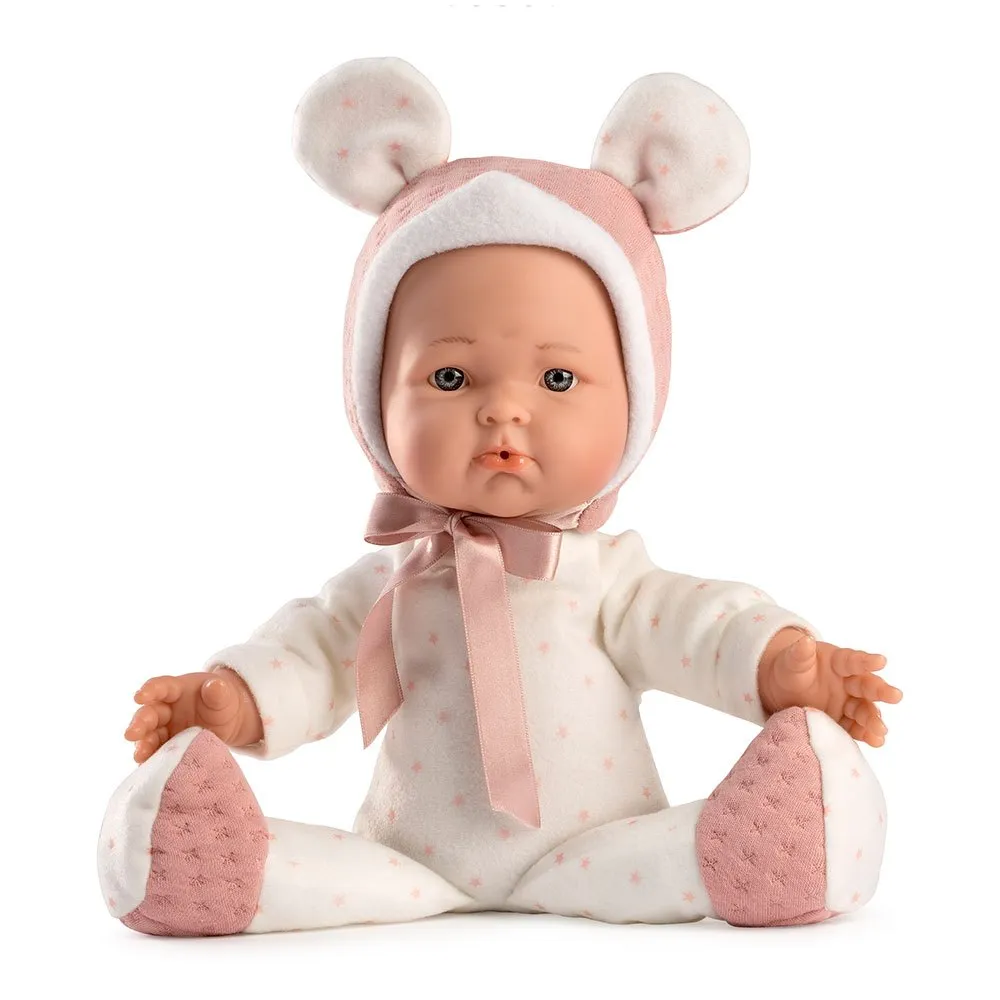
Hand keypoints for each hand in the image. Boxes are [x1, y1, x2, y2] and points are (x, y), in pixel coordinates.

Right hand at [124, 669, 262, 762]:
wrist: (228, 720)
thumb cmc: (222, 701)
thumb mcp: (224, 694)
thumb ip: (218, 691)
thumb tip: (215, 686)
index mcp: (177, 689)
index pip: (161, 686)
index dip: (150, 691)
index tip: (139, 697)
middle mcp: (166, 708)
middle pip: (149, 713)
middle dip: (140, 723)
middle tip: (131, 734)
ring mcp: (165, 728)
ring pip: (149, 735)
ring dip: (142, 744)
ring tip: (139, 755)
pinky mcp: (168, 746)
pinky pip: (157, 752)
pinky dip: (152, 759)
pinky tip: (147, 767)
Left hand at [757, 630, 901, 746]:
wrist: (782, 689)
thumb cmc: (791, 668)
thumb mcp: (791, 660)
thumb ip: (799, 654)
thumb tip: (805, 641)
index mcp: (837, 661)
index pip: (853, 660)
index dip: (866, 661)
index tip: (881, 661)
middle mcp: (847, 681)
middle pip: (866, 685)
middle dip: (880, 691)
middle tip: (895, 696)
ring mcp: (847, 702)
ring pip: (864, 709)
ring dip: (873, 718)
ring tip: (882, 730)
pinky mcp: (842, 720)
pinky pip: (855, 727)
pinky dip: (865, 734)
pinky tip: (876, 741)